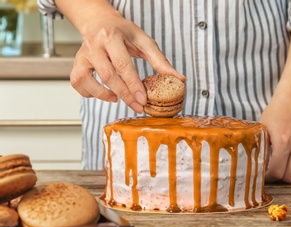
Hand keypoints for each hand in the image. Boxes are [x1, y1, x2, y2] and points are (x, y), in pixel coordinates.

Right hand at [69, 13, 185, 112]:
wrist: (100, 22)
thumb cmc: (124, 33)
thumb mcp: (144, 41)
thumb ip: (161, 61)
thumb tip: (180, 79)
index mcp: (112, 37)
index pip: (123, 64)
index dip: (133, 84)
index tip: (143, 100)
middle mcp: (95, 45)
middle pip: (108, 75)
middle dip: (124, 94)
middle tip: (137, 107)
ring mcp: (83, 55)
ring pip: (86, 80)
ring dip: (103, 95)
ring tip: (117, 99)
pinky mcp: (77, 63)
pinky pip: (77, 82)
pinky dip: (89, 93)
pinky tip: (104, 94)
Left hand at [260, 87, 290, 182]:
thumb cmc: (278, 111)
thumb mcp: (264, 129)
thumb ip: (261, 147)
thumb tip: (255, 163)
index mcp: (283, 142)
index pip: (277, 171)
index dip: (269, 177)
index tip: (265, 176)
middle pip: (290, 176)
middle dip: (279, 178)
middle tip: (272, 174)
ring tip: (283, 170)